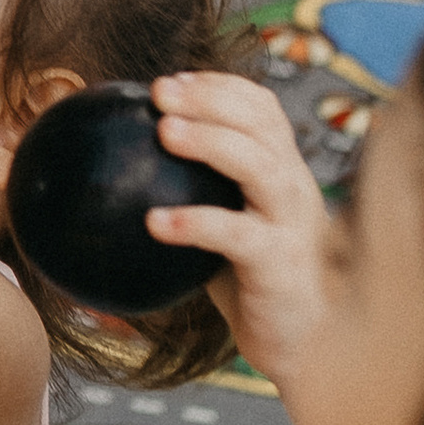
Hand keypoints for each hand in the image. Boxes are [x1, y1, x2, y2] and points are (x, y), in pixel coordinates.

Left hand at [145, 72, 331, 391]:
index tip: (172, 80)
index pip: (262, 109)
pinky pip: (236, 235)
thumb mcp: (226, 230)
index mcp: (283, 171)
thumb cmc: (256, 283)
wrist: (305, 344)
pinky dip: (196, 222)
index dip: (220, 86)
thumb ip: (194, 197)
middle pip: (261, 124)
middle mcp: (293, 187)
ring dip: (211, 141)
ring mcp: (289, 223)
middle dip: (211, 98)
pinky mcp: (279, 263)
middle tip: (159, 92)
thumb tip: (118, 175)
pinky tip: (154, 222)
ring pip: (258, 165)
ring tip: (164, 132)